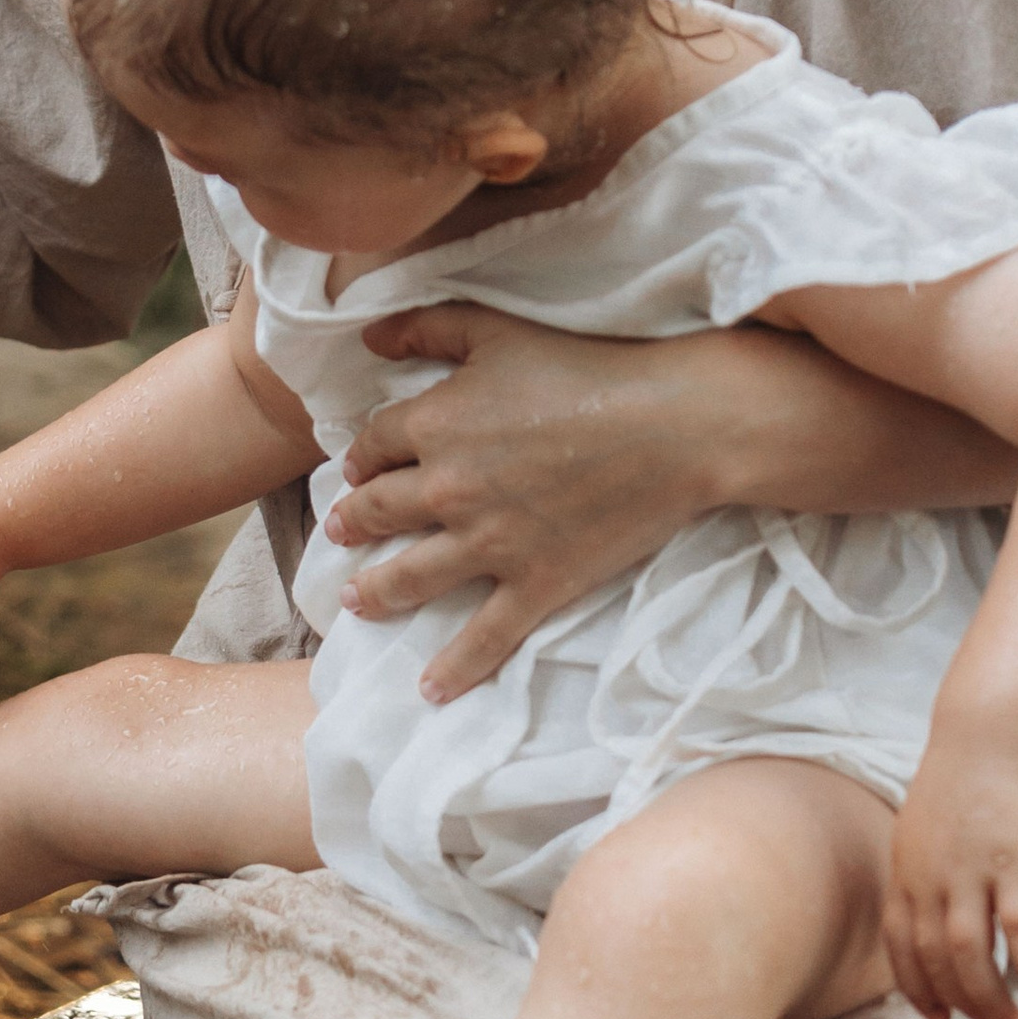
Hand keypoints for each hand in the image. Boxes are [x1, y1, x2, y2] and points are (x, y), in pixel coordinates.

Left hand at [322, 308, 806, 702]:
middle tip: (342, 533)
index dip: (362, 458)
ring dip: (374, 591)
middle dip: (354, 524)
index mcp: (435, 424)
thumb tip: (369, 337)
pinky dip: (454, 669)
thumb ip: (428, 328)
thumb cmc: (590, 367)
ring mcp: (489, 544)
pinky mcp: (535, 584)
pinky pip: (484, 638)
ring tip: (355, 600)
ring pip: (409, 578)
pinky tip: (430, 690)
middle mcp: (447, 489)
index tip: (357, 471)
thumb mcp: (498, 330)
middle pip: (379, 512)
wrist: (676, 425)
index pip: (374, 446)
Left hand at [885, 735, 1017, 1018]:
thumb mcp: (922, 831)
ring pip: (970, 955)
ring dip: (992, 999)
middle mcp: (929, 877)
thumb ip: (922, 875)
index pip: (901, 948)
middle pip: (935, 960)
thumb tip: (932, 914)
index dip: (918, 990)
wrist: (990, 734)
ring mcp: (970, 873)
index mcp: (905, 871)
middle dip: (963, 1004)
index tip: (940, 1018)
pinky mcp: (1015, 866)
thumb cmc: (962, 783)